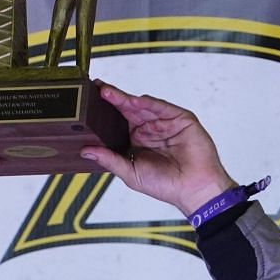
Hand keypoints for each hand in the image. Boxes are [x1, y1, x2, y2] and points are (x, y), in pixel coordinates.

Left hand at [80, 85, 235, 216]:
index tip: (90, 102)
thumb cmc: (166, 185)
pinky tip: (135, 100)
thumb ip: (109, 160)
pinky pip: (162, 108)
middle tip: (98, 90)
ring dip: (127, 99)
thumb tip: (86, 150)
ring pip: (143, 106)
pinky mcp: (180, 119)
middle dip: (113, 99)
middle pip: (129, 110)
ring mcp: (165, 123)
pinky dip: (149, 103)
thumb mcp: (130, 173)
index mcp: (137, 141)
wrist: (194, 189)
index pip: (118, 122)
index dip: (105, 112)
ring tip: (109, 94)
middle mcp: (150, 130)